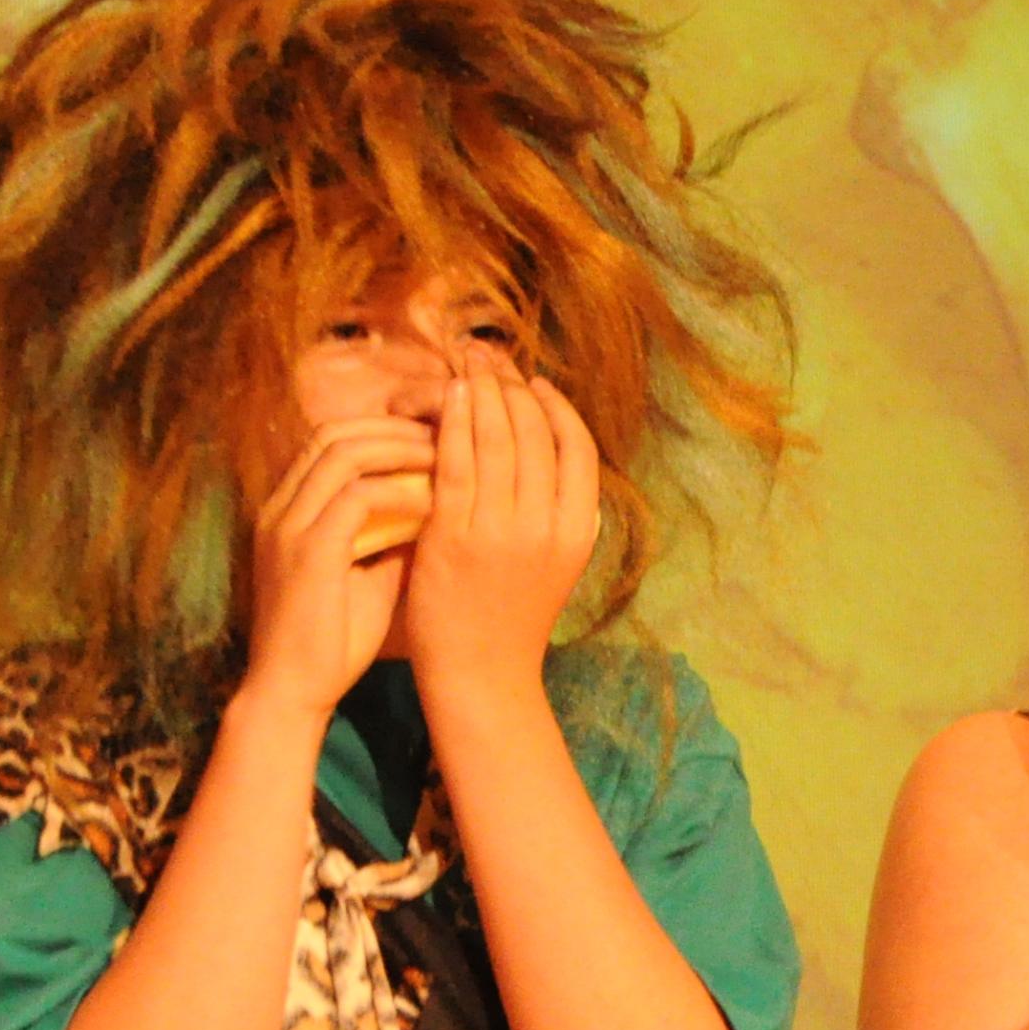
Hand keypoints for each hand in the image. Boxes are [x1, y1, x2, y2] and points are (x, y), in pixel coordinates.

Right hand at [245, 417, 436, 720]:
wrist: (291, 693)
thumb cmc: (333, 642)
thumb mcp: (370, 575)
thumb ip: (393, 534)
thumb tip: (440, 502)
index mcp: (289, 509)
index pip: (334, 441)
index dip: (384, 430)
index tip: (436, 437)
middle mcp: (281, 507)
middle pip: (337, 432)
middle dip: (396, 427)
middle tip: (448, 434)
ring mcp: (288, 525)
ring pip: (345, 452)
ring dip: (400, 449)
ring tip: (448, 456)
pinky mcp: (305, 551)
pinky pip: (357, 496)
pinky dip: (400, 491)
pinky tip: (436, 500)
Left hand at [397, 358, 602, 701]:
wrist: (480, 676)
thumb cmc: (511, 617)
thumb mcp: (557, 563)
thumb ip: (558, 509)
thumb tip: (550, 448)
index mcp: (578, 531)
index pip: (576, 447)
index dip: (555, 405)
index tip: (532, 380)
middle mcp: (546, 526)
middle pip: (535, 432)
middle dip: (511, 383)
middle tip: (488, 353)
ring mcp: (501, 531)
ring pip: (498, 438)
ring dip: (483, 390)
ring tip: (468, 362)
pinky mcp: (455, 537)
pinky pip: (456, 461)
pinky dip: (456, 421)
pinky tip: (450, 395)